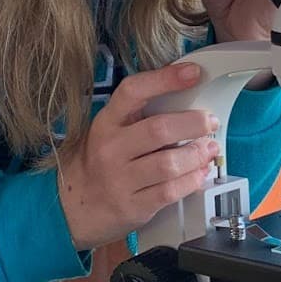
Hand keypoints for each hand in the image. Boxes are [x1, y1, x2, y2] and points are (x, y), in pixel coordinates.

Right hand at [56, 62, 221, 250]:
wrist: (70, 208)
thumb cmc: (98, 164)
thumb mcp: (108, 133)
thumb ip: (138, 118)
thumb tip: (185, 99)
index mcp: (106, 123)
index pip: (134, 92)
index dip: (165, 79)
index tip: (193, 73)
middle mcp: (110, 149)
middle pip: (159, 129)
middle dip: (194, 123)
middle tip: (210, 121)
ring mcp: (120, 180)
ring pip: (169, 163)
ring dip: (197, 154)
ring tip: (209, 149)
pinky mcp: (132, 206)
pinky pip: (170, 192)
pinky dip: (192, 180)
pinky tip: (200, 173)